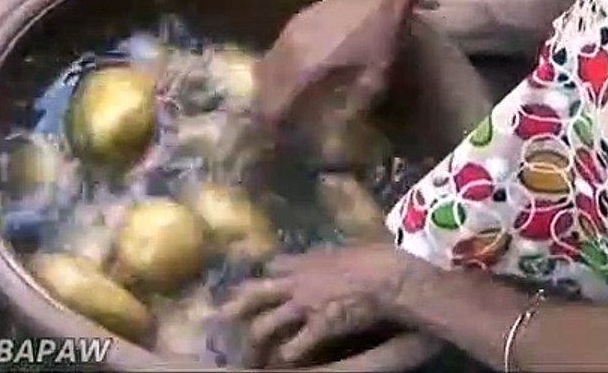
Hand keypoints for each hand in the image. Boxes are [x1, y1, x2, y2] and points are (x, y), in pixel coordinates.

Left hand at [219, 245, 408, 364]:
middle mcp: (298, 283)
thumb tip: (339, 253)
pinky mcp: (316, 328)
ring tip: (248, 354)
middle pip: (257, 293)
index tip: (253, 283)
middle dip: (237, 306)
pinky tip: (285, 362)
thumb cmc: (377, 258)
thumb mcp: (353, 247)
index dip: (265, 276)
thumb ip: (337, 253)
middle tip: (218, 317)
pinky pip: (294, 347)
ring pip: (266, 324)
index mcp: (308, 261)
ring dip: (257, 339)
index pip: (275, 266)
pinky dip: (289, 355)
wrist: (389, 278)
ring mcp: (304, 306)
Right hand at [254, 0, 412, 136]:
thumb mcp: (375, 78)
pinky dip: (276, 72)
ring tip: (281, 108)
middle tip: (277, 130)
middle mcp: (288, 50)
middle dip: (266, 111)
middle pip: (263, 89)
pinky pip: (274, 53)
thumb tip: (337, 133)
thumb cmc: (381, 36)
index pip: (273, 106)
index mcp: (304, 68)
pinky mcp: (294, 23)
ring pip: (264, 70)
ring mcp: (288, 33)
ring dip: (268, 92)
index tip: (275, 143)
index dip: (271, 128)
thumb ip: (352, 107)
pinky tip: (291, 81)